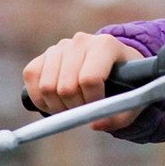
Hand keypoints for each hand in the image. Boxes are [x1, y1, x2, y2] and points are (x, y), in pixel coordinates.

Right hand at [23, 32, 148, 131]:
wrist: (113, 66)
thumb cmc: (126, 83)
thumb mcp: (134, 99)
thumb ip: (121, 115)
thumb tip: (95, 124)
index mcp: (106, 45)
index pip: (90, 79)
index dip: (92, 101)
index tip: (98, 107)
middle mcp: (81, 41)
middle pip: (66, 87)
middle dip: (74, 108)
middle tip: (83, 111)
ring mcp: (59, 47)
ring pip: (46, 86)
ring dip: (56, 107)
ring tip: (71, 108)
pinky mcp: (42, 56)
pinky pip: (31, 78)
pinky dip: (40, 99)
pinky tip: (56, 103)